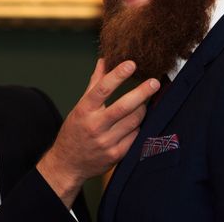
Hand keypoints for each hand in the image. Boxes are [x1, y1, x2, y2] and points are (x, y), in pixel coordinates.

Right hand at [36, 59, 159, 206]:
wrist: (68, 164)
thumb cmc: (75, 130)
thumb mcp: (80, 106)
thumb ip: (94, 83)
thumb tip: (104, 60)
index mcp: (84, 110)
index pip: (102, 89)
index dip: (118, 75)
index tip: (132, 64)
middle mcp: (95, 126)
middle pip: (123, 106)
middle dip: (142, 93)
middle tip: (155, 82)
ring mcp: (106, 142)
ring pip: (134, 121)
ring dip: (142, 109)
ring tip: (144, 103)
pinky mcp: (116, 155)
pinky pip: (135, 136)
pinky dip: (138, 127)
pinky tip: (136, 122)